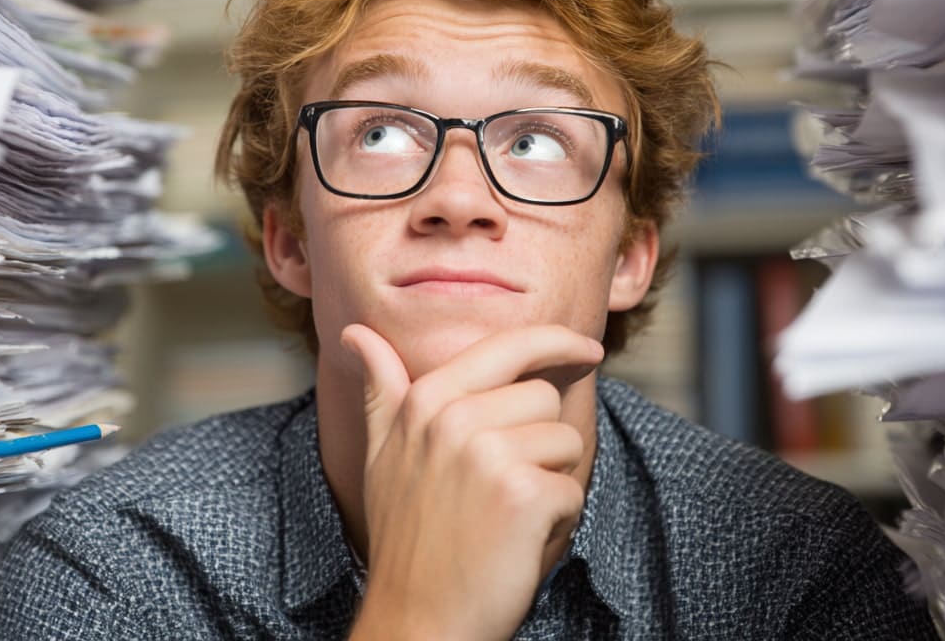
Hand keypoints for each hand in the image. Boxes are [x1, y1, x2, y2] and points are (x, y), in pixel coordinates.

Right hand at [343, 323, 602, 640]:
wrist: (417, 619)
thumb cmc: (406, 538)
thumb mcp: (382, 454)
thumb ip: (381, 390)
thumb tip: (356, 333)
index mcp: (426, 399)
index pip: (509, 345)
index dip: (558, 343)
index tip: (588, 351)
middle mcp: (453, 418)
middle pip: (544, 397)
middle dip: (539, 442)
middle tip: (499, 490)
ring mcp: (487, 454)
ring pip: (566, 441)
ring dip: (550, 482)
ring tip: (506, 516)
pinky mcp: (522, 495)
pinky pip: (572, 489)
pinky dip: (557, 522)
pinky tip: (518, 541)